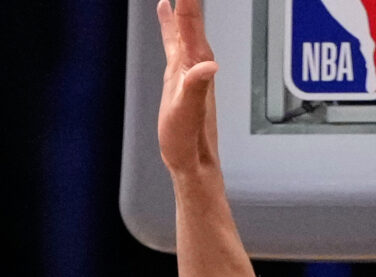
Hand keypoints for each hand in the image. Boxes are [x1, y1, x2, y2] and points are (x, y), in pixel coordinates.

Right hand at [157, 0, 220, 177]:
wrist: (192, 161)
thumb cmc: (188, 141)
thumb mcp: (187, 113)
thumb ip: (197, 87)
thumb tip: (208, 66)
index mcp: (195, 62)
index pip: (192, 17)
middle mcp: (195, 58)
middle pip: (192, 13)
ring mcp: (188, 64)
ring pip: (185, 22)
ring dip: (182, 1)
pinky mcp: (180, 74)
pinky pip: (175, 37)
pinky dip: (171, 20)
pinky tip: (166, 12)